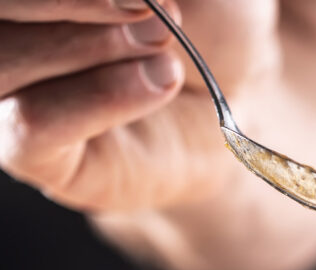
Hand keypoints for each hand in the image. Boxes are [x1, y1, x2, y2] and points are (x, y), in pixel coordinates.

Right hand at [0, 1, 315, 269]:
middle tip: (152, 6)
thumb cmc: (223, 53)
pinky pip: (31, 129)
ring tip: (161, 40)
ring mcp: (20, 98)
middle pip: (8, 8)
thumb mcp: (223, 6)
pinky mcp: (43, 158)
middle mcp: (19, 42)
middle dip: (77, 1)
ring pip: (3, 61)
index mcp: (55, 8)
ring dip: (83, 35)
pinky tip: (158, 77)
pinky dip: (93, 95)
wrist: (241, 139)